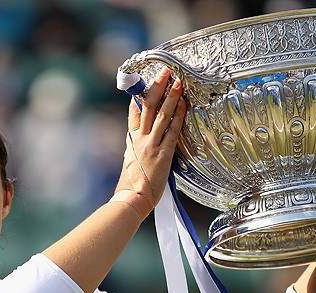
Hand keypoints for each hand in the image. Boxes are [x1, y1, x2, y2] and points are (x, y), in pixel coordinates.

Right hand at [112, 67, 186, 219]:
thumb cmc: (132, 185)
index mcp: (132, 141)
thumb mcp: (131, 163)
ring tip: (178, 82)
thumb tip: (140, 142)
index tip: (144, 83)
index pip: (134, 114)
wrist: (133, 198)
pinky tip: (184, 105)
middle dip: (157, 87)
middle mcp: (140, 139)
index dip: (138, 97)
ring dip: (171, 96)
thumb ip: (136, 149)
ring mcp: (151, 145)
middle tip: (165, 71)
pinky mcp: (163, 153)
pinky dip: (178, 117)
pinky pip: (172, 131)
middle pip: (147, 107)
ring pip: (161, 115)